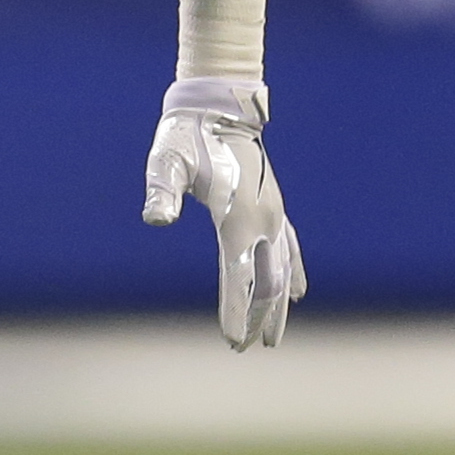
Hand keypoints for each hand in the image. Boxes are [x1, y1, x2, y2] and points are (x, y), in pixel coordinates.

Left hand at [143, 77, 303, 349]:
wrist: (218, 106)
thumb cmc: (185, 136)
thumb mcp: (166, 160)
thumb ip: (161, 190)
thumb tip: (156, 218)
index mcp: (236, 217)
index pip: (239, 276)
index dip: (237, 311)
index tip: (233, 342)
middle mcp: (262, 219)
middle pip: (267, 281)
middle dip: (258, 317)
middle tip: (243, 349)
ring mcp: (273, 212)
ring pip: (283, 269)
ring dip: (278, 305)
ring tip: (272, 339)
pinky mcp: (273, 206)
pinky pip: (290, 246)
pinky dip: (294, 271)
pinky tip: (299, 291)